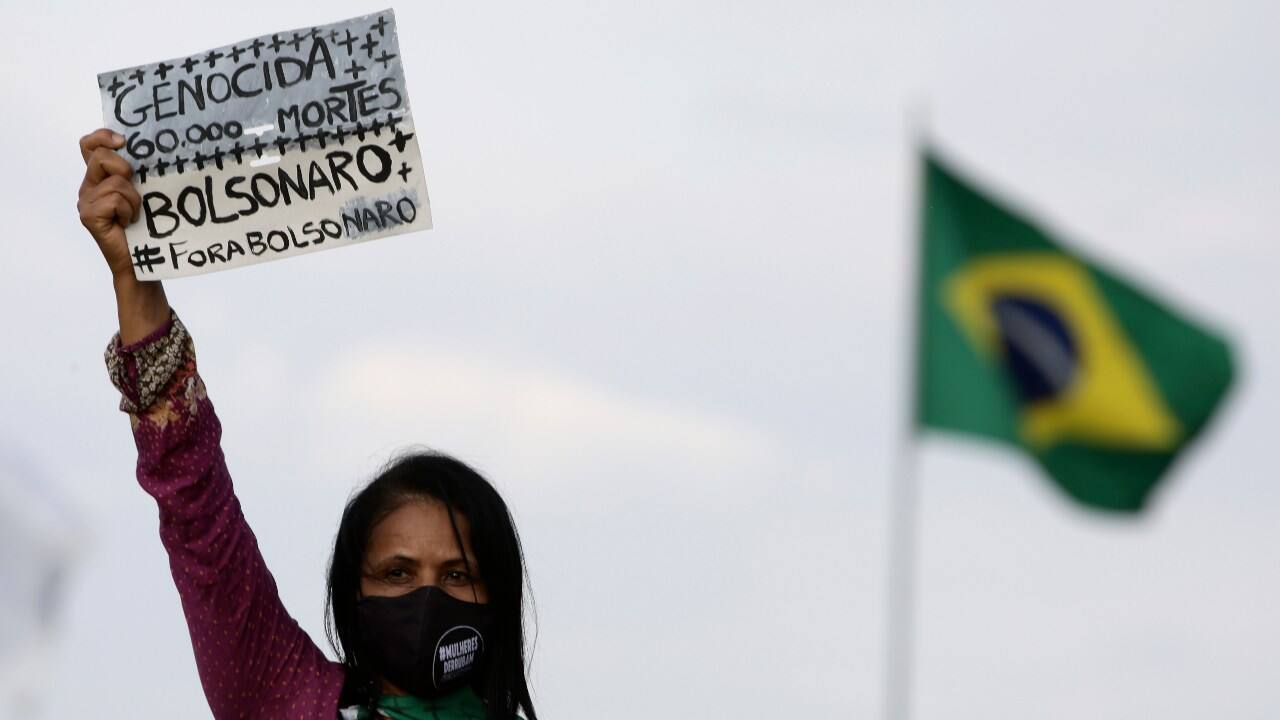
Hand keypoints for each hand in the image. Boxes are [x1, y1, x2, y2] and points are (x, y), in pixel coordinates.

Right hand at [77, 129, 140, 280]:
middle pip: (102, 157)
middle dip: (125, 169)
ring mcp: (85, 201)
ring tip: (134, 214)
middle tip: (135, 190)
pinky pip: (114, 199)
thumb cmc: (146, 225)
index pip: (88, 145)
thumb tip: (152, 148)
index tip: (123, 141)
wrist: (141, 258)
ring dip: (133, 199)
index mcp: (99, 177)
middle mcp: (88, 186)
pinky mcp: (89, 215)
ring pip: (115, 181)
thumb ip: (137, 172)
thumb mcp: (143, 191)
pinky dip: (129, 211)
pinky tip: (128, 222)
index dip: (102, 136)